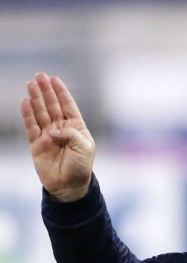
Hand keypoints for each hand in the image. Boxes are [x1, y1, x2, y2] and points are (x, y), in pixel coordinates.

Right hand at [21, 72, 95, 201]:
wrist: (69, 186)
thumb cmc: (81, 167)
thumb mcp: (84, 147)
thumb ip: (71, 134)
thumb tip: (52, 130)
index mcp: (77, 128)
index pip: (68, 106)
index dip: (61, 93)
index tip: (55, 79)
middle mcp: (62, 130)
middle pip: (52, 106)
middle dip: (46, 91)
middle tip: (39, 76)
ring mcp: (49, 136)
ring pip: (41, 113)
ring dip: (36, 99)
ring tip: (31, 84)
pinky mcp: (37, 145)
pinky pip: (31, 126)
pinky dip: (28, 114)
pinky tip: (26, 102)